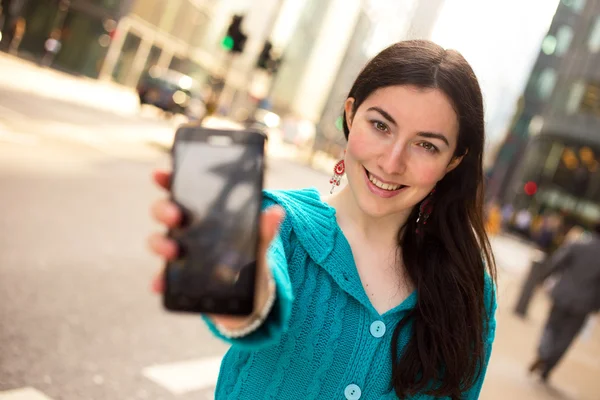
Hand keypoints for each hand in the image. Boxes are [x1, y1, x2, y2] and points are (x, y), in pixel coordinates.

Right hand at [148, 169, 284, 328]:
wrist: (252, 298)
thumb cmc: (252, 262)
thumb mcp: (260, 245)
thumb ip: (265, 230)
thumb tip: (277, 212)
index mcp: (205, 213)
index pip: (183, 190)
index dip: (168, 179)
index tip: (160, 173)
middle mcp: (187, 230)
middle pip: (164, 212)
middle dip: (164, 209)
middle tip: (176, 216)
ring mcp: (180, 253)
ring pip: (159, 241)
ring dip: (160, 243)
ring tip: (173, 251)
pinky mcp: (179, 280)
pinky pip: (163, 278)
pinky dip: (160, 280)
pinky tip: (161, 284)